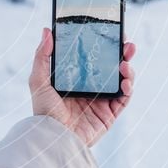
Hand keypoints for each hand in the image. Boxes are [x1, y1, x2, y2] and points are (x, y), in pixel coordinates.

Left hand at [29, 27, 135, 146]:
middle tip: (126, 43)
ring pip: (122, 80)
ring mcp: (102, 100)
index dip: (104, 45)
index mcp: (76, 78)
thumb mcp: (38, 80)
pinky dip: (129, 88)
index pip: (93, 57)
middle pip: (112, 66)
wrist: (53, 138)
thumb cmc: (43, 111)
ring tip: (125, 63)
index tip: (110, 31)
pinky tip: (125, 81)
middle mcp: (91, 87)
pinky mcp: (110, 114)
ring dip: (128, 69)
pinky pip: (124, 98)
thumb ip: (42, 56)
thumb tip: (46, 30)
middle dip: (122, 54)